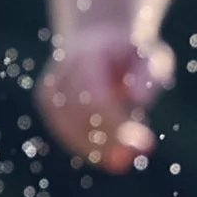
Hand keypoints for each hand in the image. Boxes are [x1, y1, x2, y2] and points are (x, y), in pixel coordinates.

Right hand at [36, 26, 173, 172]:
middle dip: (104, 143)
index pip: (96, 98)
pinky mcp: (46, 100)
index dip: (115, 124)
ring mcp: (50, 86)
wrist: (98, 34)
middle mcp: (63, 70)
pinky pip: (64, 132)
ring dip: (93, 149)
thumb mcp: (150, 56)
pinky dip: (84, 146)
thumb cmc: (131, 53)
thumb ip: (149, 75)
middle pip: (78, 116)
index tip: (139, 145)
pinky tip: (104, 152)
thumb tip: (139, 99)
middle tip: (126, 161)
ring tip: (120, 159)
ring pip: (67, 129)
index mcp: (88, 55)